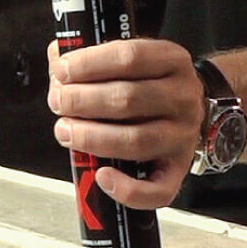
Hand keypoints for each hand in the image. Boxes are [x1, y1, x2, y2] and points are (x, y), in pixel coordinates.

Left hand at [47, 39, 205, 208]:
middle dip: (82, 101)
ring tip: (65, 131)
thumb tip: (57, 58)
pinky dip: (126, 189)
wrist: (190, 110)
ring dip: (91, 137)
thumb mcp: (133, 61)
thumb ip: (94, 57)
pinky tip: (102, 176)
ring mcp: (183, 136)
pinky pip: (157, 190)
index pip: (130, 57)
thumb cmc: (150, 85)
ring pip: (136, 140)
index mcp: (172, 61)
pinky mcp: (179, 170)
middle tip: (58, 102)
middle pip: (129, 98)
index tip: (61, 71)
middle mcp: (183, 98)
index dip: (89, 64)